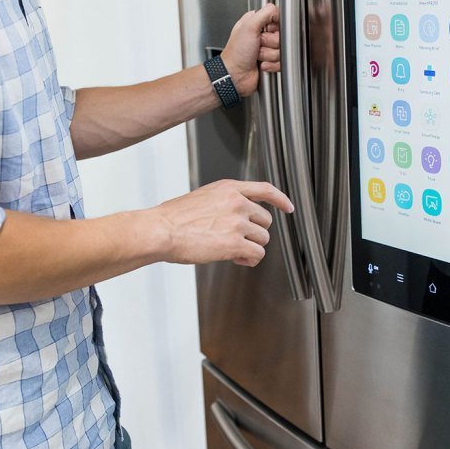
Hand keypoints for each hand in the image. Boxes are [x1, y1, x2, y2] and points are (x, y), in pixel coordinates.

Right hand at [151, 179, 293, 266]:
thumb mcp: (203, 198)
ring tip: (233, 251)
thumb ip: (223, 203)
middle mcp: (237, 202)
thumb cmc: (173, 219)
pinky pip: (256, 254)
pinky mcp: (235, 243)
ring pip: (262, 239)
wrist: (161, 230)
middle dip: (254, 233)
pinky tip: (236, 259)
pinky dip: (249, 260)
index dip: (280, 199)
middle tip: (238, 240)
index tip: (288, 207)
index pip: (264, 189)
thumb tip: (235, 218)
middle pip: (265, 221)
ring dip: (250, 247)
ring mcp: (238, 222)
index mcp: (228, 189)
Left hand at [221, 3, 279, 97]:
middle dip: (271, 43)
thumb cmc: (236, 53)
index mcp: (257, 23)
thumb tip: (277, 10)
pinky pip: (281, 62)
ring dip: (269, 55)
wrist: (234, 75)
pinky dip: (272, 65)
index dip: (274, 27)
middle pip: (282, 36)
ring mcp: (267, 49)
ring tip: (257, 56)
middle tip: (258, 45)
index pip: (278, 19)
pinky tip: (261, 64)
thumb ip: (265, 13)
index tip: (266, 31)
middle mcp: (263, 35)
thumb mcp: (248, 27)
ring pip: (282, 50)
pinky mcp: (271, 62)